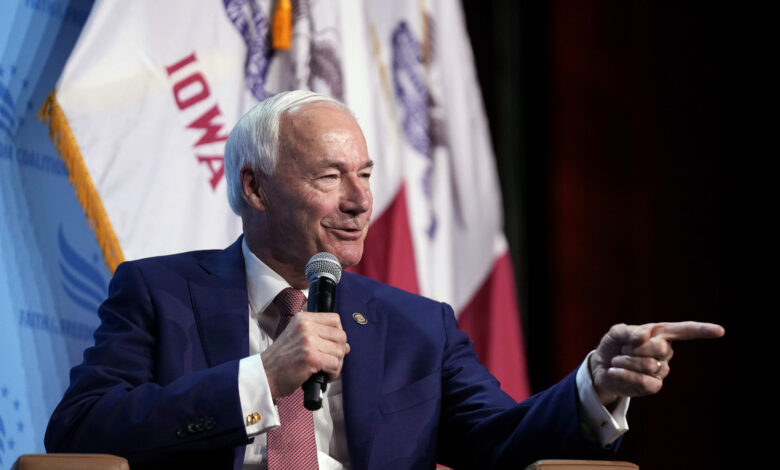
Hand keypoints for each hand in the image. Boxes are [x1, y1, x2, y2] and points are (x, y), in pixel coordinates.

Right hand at [261, 312, 349, 398]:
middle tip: (329, 361)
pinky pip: (335, 364)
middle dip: (339, 351)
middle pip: (340, 336)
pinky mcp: (310, 357)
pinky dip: (333, 373)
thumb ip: (319, 335)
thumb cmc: (281, 360)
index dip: (337, 335)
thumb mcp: (296, 336)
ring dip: (336, 364)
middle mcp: (306, 326)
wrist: (265, 374)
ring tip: (325, 369)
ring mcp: (308, 341)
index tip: (331, 345)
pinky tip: (323, 375)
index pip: (335, 320)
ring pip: (340, 351)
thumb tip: (345, 345)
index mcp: (303, 319)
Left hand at [590, 321, 724, 404]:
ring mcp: (662, 370)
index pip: (685, 330)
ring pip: (649, 365)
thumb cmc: (614, 346)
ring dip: (626, 360)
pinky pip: (644, 380)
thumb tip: (644, 336)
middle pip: (660, 347)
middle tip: (623, 348)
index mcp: (660, 333)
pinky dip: (625, 373)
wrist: (601, 367)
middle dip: (635, 347)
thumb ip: (628, 331)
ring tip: (617, 359)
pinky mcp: (654, 386)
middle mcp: (665, 352)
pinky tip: (614, 370)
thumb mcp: (616, 333)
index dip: (702, 330)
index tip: (720, 331)